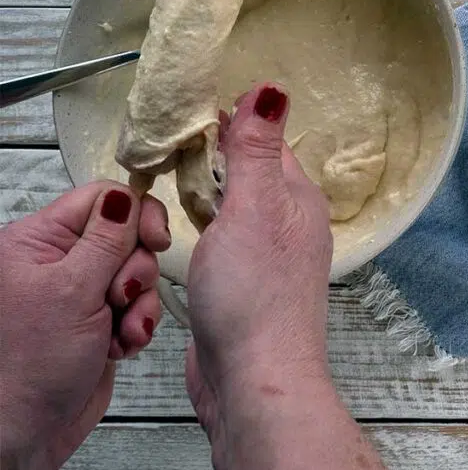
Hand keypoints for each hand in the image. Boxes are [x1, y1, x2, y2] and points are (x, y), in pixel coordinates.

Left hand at [0, 183, 168, 469]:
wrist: (23, 435)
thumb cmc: (29, 366)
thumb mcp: (73, 290)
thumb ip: (107, 239)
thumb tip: (124, 195)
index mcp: (37, 241)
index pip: (101, 198)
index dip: (135, 213)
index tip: (153, 239)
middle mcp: (58, 262)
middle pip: (126, 237)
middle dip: (137, 270)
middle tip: (121, 297)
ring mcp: (79, 293)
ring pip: (136, 274)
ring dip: (139, 305)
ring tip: (121, 332)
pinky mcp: (97, 321)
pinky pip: (136, 307)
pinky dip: (136, 326)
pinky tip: (120, 346)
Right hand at [185, 83, 333, 433]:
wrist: (254, 379)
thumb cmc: (255, 294)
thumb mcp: (255, 208)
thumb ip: (258, 151)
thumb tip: (271, 90)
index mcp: (299, 200)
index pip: (267, 144)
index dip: (232, 124)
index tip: (191, 108)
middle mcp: (290, 226)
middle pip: (250, 175)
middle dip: (213, 158)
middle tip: (167, 143)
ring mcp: (267, 258)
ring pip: (234, 209)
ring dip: (205, 194)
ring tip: (167, 179)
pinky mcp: (243, 287)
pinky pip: (222, 242)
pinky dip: (201, 228)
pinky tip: (179, 230)